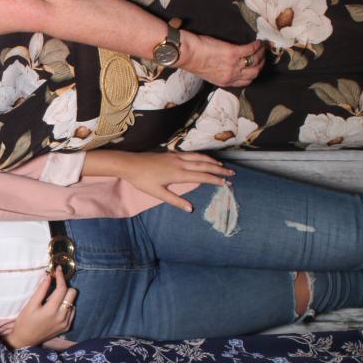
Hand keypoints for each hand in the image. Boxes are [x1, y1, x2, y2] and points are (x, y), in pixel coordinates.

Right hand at [4, 267, 76, 348]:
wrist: (25, 340)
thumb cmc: (24, 321)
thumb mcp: (30, 305)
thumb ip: (41, 290)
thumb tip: (49, 276)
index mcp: (51, 310)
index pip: (62, 288)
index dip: (61, 277)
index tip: (57, 270)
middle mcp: (62, 317)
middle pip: (72, 293)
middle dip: (64, 287)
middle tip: (54, 286)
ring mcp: (66, 323)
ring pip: (73, 302)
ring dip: (65, 297)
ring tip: (53, 299)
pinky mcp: (67, 327)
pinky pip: (72, 311)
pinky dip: (66, 306)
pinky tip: (56, 308)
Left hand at [116, 151, 232, 211]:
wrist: (130, 164)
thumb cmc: (142, 180)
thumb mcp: (158, 193)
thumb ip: (175, 201)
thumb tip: (190, 209)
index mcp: (178, 174)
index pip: (202, 176)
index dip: (215, 180)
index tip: (227, 183)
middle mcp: (180, 163)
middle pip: (204, 165)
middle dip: (219, 169)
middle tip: (232, 173)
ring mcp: (176, 156)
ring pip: (199, 157)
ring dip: (212, 161)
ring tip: (222, 165)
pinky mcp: (172, 153)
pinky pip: (191, 154)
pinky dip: (202, 156)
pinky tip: (204, 158)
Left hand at [180, 31, 265, 86]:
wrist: (187, 53)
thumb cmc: (194, 61)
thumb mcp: (209, 73)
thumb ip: (221, 73)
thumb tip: (228, 66)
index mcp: (224, 82)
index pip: (245, 82)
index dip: (253, 73)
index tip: (255, 65)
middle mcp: (231, 76)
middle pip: (254, 73)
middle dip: (260, 64)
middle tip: (261, 55)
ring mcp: (233, 65)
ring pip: (255, 62)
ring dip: (261, 53)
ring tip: (260, 47)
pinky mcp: (233, 53)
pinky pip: (251, 50)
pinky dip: (256, 45)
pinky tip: (257, 42)